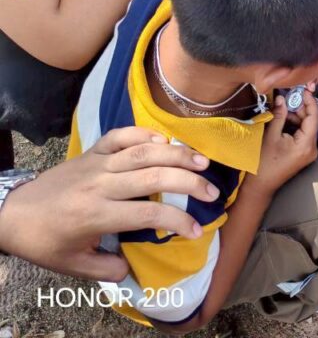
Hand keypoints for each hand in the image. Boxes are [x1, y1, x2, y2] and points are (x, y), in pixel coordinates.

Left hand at [0, 127, 216, 280]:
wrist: (13, 214)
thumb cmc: (45, 242)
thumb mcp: (74, 265)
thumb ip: (108, 268)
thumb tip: (136, 265)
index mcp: (97, 215)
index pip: (148, 212)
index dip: (177, 220)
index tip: (196, 230)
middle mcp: (100, 185)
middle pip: (154, 176)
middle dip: (189, 182)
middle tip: (212, 190)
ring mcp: (97, 164)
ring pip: (143, 152)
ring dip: (177, 154)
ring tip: (202, 161)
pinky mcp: (92, 152)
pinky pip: (121, 135)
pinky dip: (145, 133)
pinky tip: (165, 140)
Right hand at [248, 91, 317, 196]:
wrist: (260, 186)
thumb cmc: (263, 162)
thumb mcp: (270, 135)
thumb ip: (279, 115)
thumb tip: (282, 97)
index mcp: (306, 144)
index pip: (314, 117)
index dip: (310, 102)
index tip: (304, 90)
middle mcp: (312, 148)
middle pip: (311, 122)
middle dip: (301, 108)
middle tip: (289, 96)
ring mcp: (309, 152)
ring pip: (307, 127)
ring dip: (297, 116)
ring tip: (283, 107)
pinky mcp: (304, 153)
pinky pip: (303, 134)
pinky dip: (296, 125)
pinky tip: (285, 119)